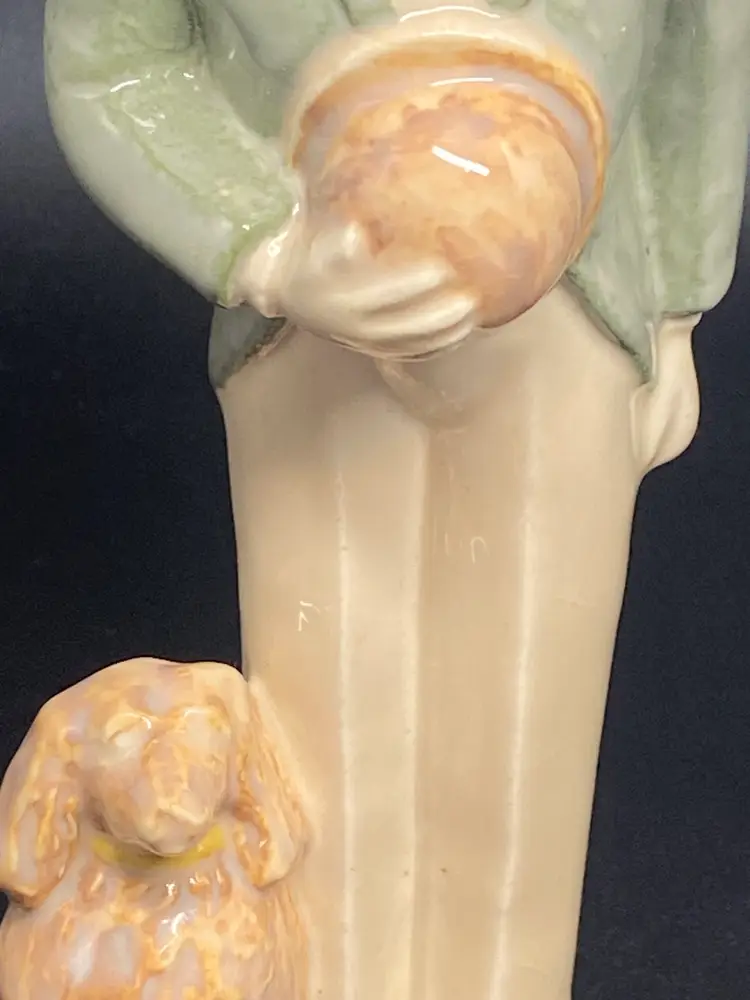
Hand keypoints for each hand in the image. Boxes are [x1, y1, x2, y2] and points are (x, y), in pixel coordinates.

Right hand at [236, 217, 478, 359]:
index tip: (440, 269)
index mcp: (338, 296)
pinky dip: (435, 347)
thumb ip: (336, 242)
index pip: (378, 293)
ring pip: (408, 344)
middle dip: (437, 316)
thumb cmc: (311, 261)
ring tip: (473, 317)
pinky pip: (408, 354)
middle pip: (400, 326)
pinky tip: (460, 335)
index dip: (409, 283)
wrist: (291, 296)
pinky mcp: (374, 350)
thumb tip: (355, 233)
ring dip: (443, 334)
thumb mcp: (316, 245)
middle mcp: (352, 326)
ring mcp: (364, 342)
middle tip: (469, 300)